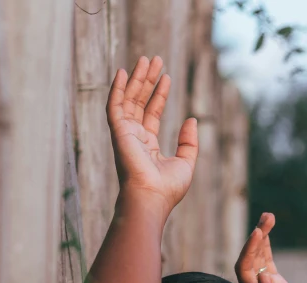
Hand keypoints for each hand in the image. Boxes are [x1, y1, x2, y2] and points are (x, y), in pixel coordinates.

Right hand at [106, 55, 197, 216]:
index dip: (159, 95)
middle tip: (155, 59)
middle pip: (139, 103)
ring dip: (136, 79)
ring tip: (146, 59)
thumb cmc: (167, 188)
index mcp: (148, 146)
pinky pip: (114, 106)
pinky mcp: (118, 132)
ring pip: (128, 100)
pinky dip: (116, 89)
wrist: (151, 197)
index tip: (166, 77)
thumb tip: (192, 119)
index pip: (152, 114)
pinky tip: (122, 72)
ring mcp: (125, 135)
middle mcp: (134, 138)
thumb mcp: (186, 163)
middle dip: (147, 81)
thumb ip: (189, 142)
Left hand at [235, 213, 306, 282]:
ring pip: (257, 256)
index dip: (249, 251)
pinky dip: (266, 244)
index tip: (258, 232)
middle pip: (248, 258)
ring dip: (261, 236)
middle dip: (255, 238)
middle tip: (268, 217)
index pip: (244, 270)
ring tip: (269, 215)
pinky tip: (267, 228)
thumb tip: (262, 277)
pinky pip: (266, 260)